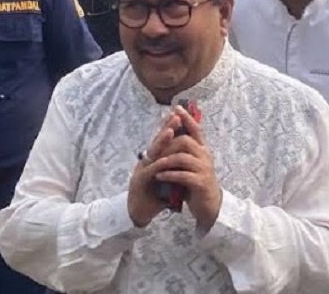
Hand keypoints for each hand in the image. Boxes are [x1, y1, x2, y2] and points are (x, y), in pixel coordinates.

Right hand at [128, 111, 183, 227]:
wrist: (140, 212)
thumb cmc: (154, 195)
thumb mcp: (168, 177)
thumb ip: (175, 167)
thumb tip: (188, 157)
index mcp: (155, 159)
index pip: (163, 140)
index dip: (170, 127)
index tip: (180, 115)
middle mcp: (147, 160)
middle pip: (157, 141)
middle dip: (167, 128)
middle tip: (176, 116)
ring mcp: (142, 169)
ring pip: (153, 152)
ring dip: (161, 142)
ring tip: (170, 132)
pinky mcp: (140, 181)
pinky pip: (150, 171)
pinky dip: (158, 165)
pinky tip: (164, 160)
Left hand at [153, 106, 221, 231]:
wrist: (209, 205)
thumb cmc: (196, 183)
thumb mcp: (191, 164)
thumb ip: (183, 152)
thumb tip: (170, 134)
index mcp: (202, 150)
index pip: (196, 129)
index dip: (187, 118)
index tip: (176, 108)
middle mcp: (205, 156)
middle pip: (185, 141)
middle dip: (167, 144)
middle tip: (153, 150)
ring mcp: (204, 169)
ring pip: (183, 157)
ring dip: (166, 160)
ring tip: (154, 164)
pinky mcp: (200, 183)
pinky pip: (183, 175)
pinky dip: (169, 175)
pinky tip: (159, 176)